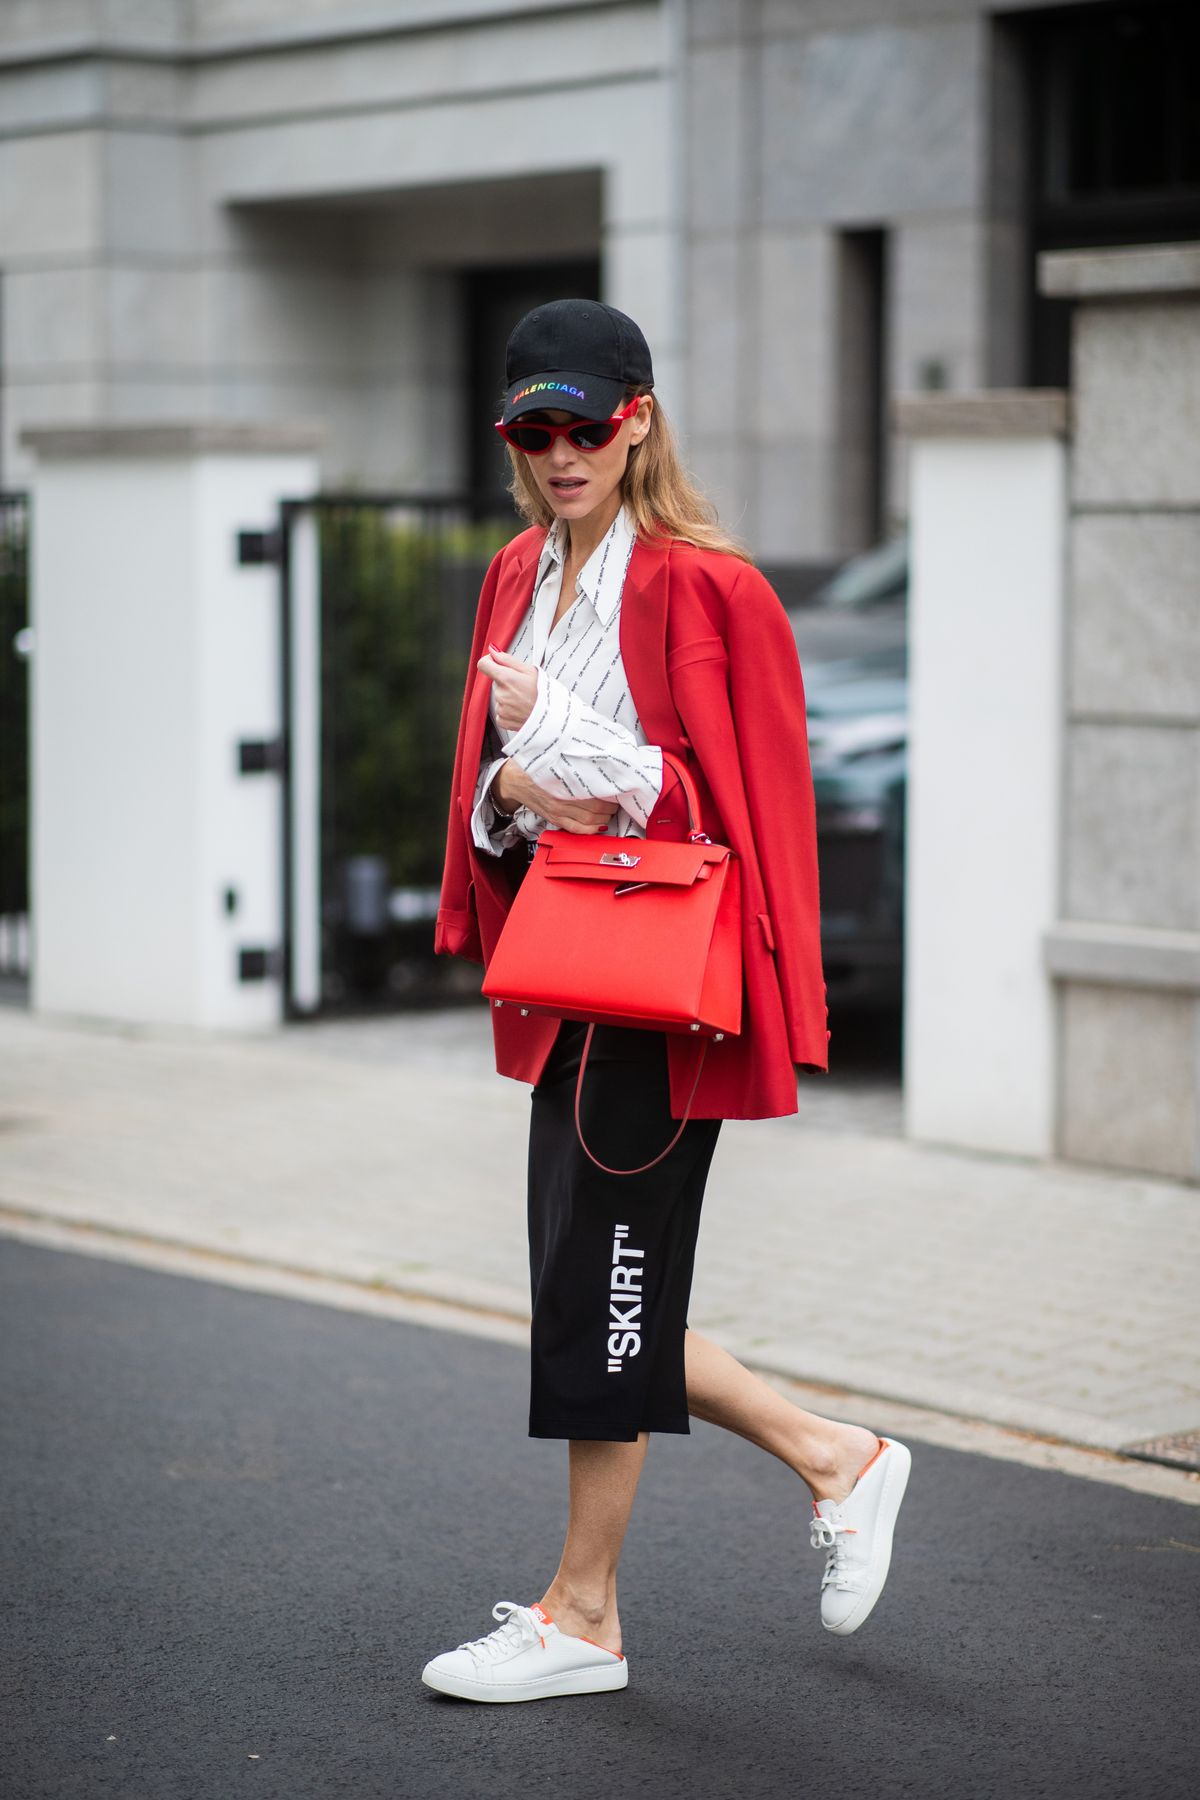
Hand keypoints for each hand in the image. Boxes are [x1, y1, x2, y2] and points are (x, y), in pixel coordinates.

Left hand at [477, 644, 537, 732]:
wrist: (553, 717)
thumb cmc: (545, 694)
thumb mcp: (530, 670)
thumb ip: (507, 659)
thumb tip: (493, 651)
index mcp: (506, 678)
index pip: (483, 664)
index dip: (490, 661)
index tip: (497, 663)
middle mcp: (501, 694)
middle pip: (496, 682)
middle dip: (507, 682)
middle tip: (523, 687)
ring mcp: (501, 708)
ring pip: (499, 697)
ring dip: (509, 697)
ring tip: (525, 699)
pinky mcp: (503, 720)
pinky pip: (500, 712)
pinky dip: (509, 710)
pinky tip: (521, 709)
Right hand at [493, 760, 619, 835]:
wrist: (514, 780)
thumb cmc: (535, 768)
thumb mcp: (555, 760)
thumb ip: (575, 764)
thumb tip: (599, 765)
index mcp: (563, 782)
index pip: (595, 791)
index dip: (610, 793)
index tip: (617, 788)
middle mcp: (561, 799)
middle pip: (596, 808)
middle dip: (611, 806)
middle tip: (617, 800)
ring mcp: (558, 811)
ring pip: (589, 821)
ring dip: (604, 818)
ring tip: (610, 812)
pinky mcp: (555, 819)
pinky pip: (577, 829)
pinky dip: (591, 829)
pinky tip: (599, 825)